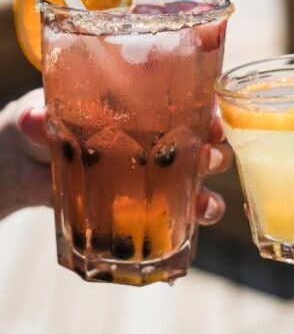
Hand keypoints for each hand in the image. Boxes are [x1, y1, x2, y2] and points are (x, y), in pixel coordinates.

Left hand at [0, 88, 234, 222]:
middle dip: (215, 154)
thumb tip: (37, 119)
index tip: (214, 121)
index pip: (189, 104)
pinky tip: (183, 247)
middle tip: (208, 161)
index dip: (210, 111)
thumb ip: (36, 119)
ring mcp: (154, 177)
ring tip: (205, 207)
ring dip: (209, 197)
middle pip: (204, 145)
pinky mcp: (141, 208)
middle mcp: (158, 141)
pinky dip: (183, 235)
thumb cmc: (35, 129)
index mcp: (143, 109)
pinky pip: (172, 221)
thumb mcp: (34, 119)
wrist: (19, 169)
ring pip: (198, 185)